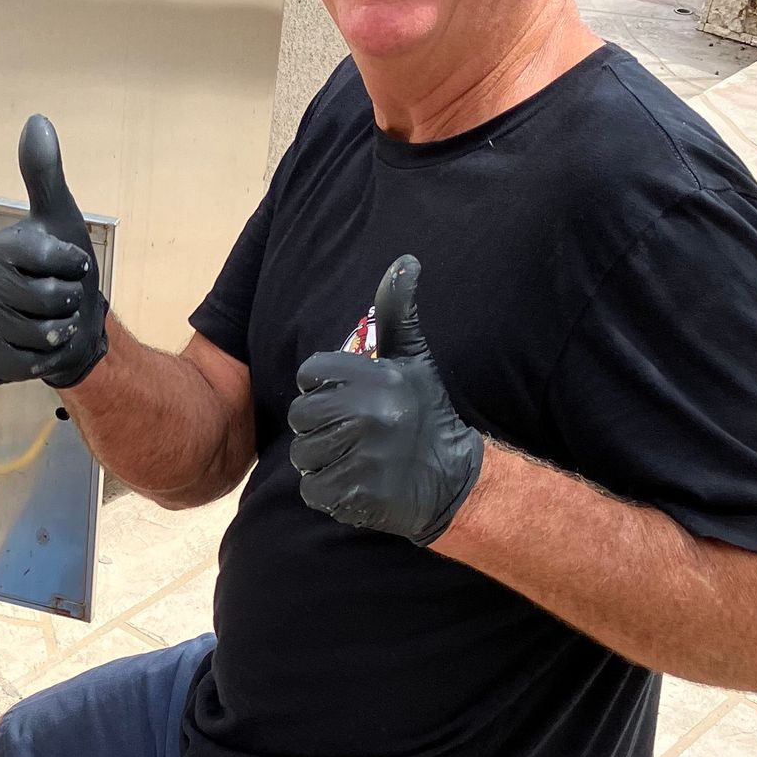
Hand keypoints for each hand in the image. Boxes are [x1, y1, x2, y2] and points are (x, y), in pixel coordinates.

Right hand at [0, 115, 109, 389]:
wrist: (64, 324)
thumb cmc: (62, 267)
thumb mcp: (60, 218)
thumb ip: (45, 174)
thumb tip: (36, 120)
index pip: (57, 261)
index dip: (77, 267)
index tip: (72, 265)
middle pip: (51, 300)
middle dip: (71, 302)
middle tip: (63, 298)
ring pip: (43, 335)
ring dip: (62, 332)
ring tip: (55, 323)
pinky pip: (29, 364)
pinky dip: (45, 359)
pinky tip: (40, 347)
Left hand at [288, 255, 482, 543]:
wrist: (454, 479)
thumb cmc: (426, 412)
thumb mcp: (413, 359)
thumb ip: (397, 313)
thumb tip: (406, 261)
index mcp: (377, 378)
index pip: (311, 374)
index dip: (320, 387)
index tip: (343, 399)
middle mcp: (370, 415)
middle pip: (301, 416)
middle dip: (317, 427)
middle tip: (347, 433)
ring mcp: (363, 457)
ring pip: (304, 455)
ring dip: (322, 460)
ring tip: (354, 457)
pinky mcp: (357, 494)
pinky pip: (314, 490)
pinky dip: (328, 490)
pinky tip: (355, 482)